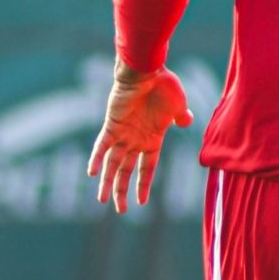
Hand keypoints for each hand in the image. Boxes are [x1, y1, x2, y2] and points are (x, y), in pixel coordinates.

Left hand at [86, 64, 194, 213]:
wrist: (147, 69)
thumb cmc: (164, 85)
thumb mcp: (179, 104)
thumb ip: (181, 116)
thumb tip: (187, 121)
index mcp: (152, 139)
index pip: (147, 168)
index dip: (143, 185)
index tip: (141, 203)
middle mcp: (135, 140)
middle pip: (126, 171)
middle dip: (122, 190)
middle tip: (119, 210)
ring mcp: (123, 134)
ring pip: (112, 164)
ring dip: (107, 181)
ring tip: (101, 200)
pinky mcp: (112, 125)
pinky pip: (101, 145)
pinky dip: (95, 158)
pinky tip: (90, 173)